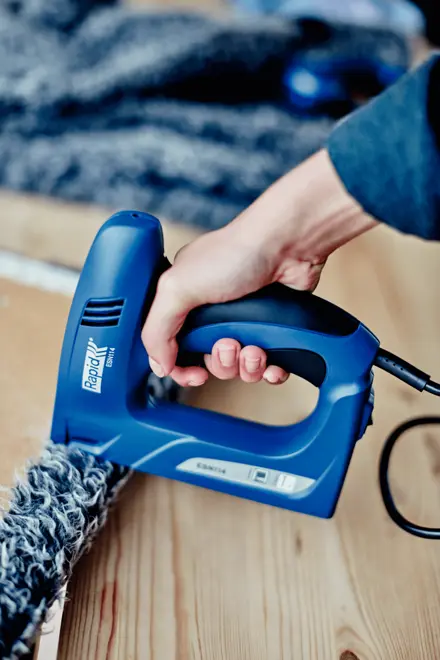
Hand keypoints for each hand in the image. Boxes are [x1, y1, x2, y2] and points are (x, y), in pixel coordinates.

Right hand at [142, 149, 376, 386]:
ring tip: (255, 347)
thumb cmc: (235, 254)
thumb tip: (159, 365)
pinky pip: (269, 367)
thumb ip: (156, 330)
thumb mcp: (177, 288)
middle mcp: (212, 314)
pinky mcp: (272, 329)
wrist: (288, 246)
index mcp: (184, 303)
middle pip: (209, 363)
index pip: (172, 349)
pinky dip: (272, 370)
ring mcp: (244, 322)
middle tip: (230, 343)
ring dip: (248, 366)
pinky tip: (274, 362)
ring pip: (240, 368)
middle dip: (222, 362)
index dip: (181, 368)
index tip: (195, 373)